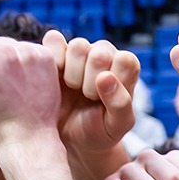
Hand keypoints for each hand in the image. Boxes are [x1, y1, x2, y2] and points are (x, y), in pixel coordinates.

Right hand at [44, 31, 140, 163]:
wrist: (68, 139)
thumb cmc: (98, 131)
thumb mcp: (116, 126)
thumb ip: (120, 104)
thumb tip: (105, 77)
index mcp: (125, 69)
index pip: (125, 60)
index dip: (113, 80)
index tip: (103, 99)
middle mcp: (104, 55)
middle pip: (101, 53)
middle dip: (92, 81)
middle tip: (88, 97)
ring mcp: (79, 52)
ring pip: (78, 46)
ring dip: (73, 73)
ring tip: (72, 89)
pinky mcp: (55, 51)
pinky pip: (53, 39)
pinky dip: (53, 58)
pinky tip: (54, 77)